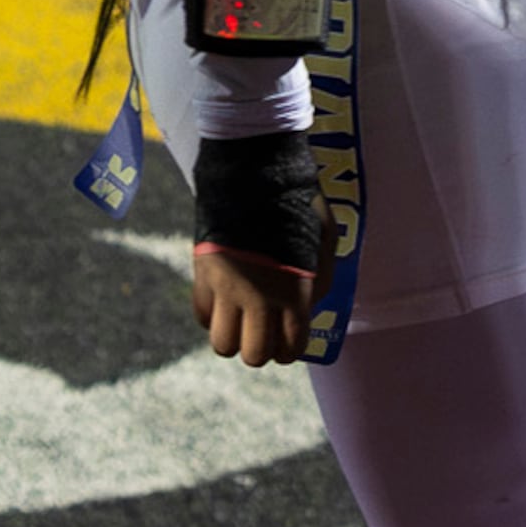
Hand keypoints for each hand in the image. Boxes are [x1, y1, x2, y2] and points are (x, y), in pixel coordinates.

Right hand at [188, 131, 330, 363]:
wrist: (253, 171)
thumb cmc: (298, 201)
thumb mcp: (324, 239)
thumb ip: (318, 277)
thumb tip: (308, 305)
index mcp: (294, 292)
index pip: (290, 349)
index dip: (289, 349)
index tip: (288, 337)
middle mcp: (258, 298)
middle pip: (253, 355)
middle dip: (261, 347)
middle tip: (263, 329)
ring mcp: (226, 288)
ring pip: (222, 343)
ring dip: (233, 336)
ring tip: (240, 318)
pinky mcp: (202, 273)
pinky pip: (201, 314)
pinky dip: (212, 315)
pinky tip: (223, 298)